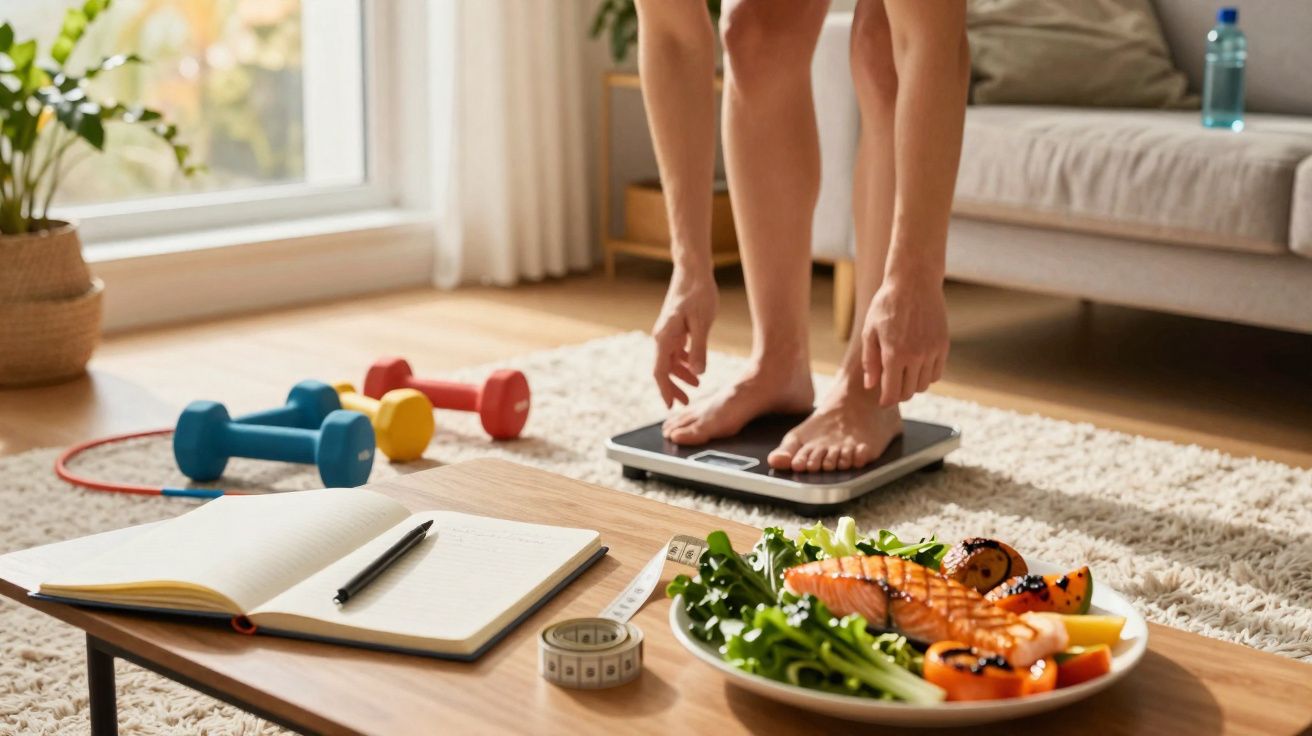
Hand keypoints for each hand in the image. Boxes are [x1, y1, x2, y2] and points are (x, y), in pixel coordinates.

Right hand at [652, 268, 717, 406]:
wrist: (693, 271)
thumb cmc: (699, 294)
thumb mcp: (702, 323)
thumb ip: (699, 348)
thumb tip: (698, 372)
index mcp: (664, 337)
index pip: (660, 371)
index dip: (665, 390)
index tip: (670, 406)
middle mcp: (662, 336)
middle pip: (663, 369)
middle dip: (673, 387)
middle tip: (685, 403)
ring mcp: (667, 332)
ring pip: (670, 360)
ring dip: (681, 375)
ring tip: (696, 387)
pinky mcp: (675, 327)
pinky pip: (676, 351)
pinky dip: (685, 362)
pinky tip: (696, 367)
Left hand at [861, 277, 948, 406]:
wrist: (914, 283)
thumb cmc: (886, 305)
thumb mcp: (870, 331)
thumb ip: (870, 361)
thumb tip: (872, 386)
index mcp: (893, 354)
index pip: (892, 392)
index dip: (886, 400)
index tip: (883, 401)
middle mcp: (915, 356)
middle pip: (909, 392)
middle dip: (898, 393)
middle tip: (891, 387)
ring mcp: (932, 351)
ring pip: (924, 385)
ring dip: (913, 385)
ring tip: (903, 375)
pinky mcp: (943, 345)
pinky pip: (936, 373)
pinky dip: (927, 376)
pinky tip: (917, 367)